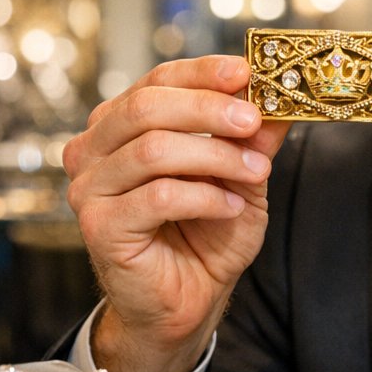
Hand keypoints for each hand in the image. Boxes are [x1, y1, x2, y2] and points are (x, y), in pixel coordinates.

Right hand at [62, 56, 288, 371]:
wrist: (192, 298)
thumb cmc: (208, 233)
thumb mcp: (243, 176)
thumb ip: (255, 138)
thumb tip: (280, 99)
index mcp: (123, 125)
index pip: (157, 80)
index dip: (202, 72)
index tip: (246, 73)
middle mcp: (96, 149)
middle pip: (147, 106)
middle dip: (209, 109)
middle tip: (254, 121)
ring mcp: (91, 188)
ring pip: (153, 150)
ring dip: (216, 158)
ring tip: (256, 173)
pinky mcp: (100, 226)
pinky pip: (157, 196)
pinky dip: (204, 197)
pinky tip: (230, 206)